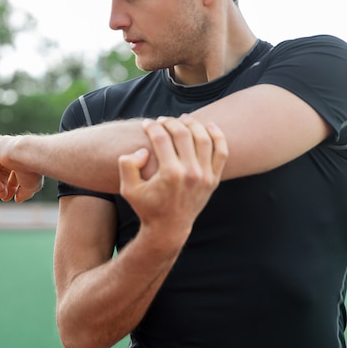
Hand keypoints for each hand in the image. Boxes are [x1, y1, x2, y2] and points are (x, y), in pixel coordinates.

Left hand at [0, 135, 43, 202]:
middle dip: (1, 186)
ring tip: (0, 189)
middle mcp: (13, 152)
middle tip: (3, 196)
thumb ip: (24, 193)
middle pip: (1, 173)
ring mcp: (2, 147)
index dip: (9, 188)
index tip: (7, 198)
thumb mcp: (31, 187)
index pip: (12, 175)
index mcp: (24, 160)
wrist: (29, 155)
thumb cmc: (32, 170)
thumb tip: (17, 200)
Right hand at [118, 115, 227, 247]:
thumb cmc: (146, 206)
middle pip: (182, 134)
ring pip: (203, 139)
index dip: (152, 126)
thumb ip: (127, 165)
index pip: (161, 138)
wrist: (169, 228)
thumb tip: (143, 150)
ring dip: (193, 124)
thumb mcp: (128, 189)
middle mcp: (190, 173)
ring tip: (183, 119)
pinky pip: (221, 152)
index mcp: (169, 174)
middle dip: (170, 122)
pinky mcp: (214, 179)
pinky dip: (217, 136)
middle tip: (162, 120)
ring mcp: (205, 176)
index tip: (146, 123)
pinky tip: (208, 126)